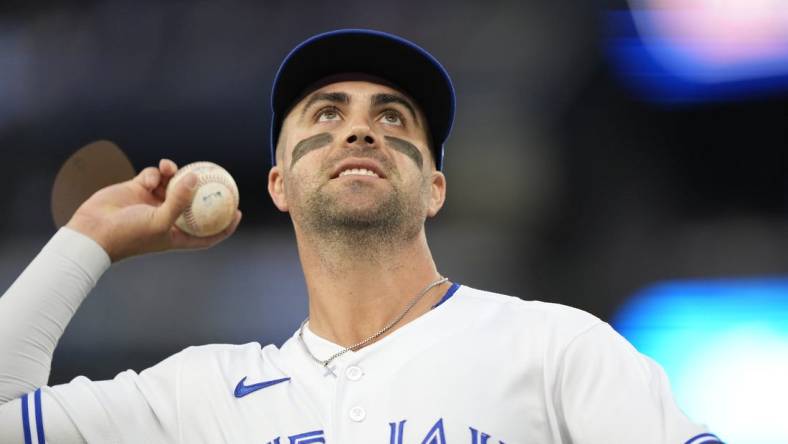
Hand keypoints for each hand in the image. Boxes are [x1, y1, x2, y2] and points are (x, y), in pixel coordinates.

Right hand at [65, 159, 241, 261]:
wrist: (93, 231)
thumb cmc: (129, 235)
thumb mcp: (159, 221)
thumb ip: (179, 200)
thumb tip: (194, 177)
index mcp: (176, 234)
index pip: (207, 233)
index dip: (224, 225)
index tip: (238, 212)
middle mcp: (167, 218)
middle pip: (193, 204)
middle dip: (204, 191)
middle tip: (217, 176)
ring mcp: (152, 203)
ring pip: (172, 184)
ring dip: (175, 174)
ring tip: (171, 168)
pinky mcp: (137, 189)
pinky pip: (153, 176)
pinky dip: (154, 173)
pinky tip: (152, 175)